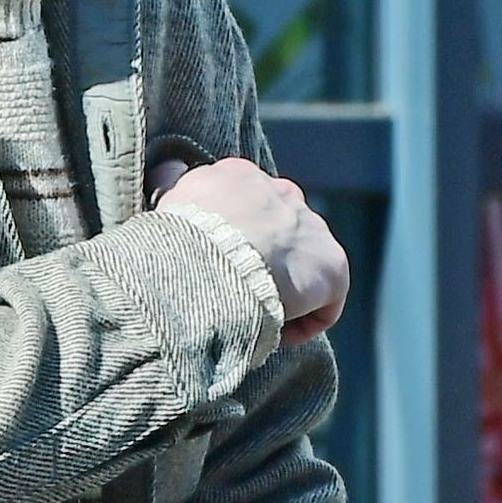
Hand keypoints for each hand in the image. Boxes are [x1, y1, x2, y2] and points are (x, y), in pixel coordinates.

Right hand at [152, 158, 348, 345]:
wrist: (208, 263)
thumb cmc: (179, 237)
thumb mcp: (168, 199)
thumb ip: (172, 183)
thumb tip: (171, 171)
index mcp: (240, 174)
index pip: (244, 203)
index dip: (231, 237)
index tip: (215, 264)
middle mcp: (282, 192)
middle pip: (279, 228)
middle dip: (265, 257)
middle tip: (237, 287)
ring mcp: (313, 227)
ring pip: (302, 264)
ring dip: (283, 288)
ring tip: (254, 313)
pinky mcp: (333, 266)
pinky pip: (322, 301)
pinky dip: (301, 321)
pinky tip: (274, 331)